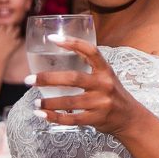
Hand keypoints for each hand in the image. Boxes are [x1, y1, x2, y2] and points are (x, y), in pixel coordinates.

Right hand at [0, 23, 22, 60]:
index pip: (3, 25)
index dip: (4, 25)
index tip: (3, 27)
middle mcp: (6, 35)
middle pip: (11, 26)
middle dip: (11, 26)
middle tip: (11, 28)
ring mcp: (11, 40)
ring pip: (17, 31)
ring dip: (17, 30)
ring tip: (15, 32)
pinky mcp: (15, 45)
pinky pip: (20, 39)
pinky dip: (19, 38)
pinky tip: (17, 39)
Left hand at [30, 37, 149, 135]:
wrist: (130, 118)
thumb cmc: (112, 93)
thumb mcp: (107, 76)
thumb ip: (89, 64)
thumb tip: (63, 47)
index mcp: (106, 71)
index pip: (91, 51)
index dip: (72, 43)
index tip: (53, 39)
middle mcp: (104, 85)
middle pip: (73, 78)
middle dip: (48, 78)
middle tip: (29, 80)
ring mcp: (101, 103)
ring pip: (69, 102)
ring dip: (49, 102)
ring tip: (35, 101)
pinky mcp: (97, 119)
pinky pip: (72, 119)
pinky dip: (54, 117)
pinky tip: (42, 114)